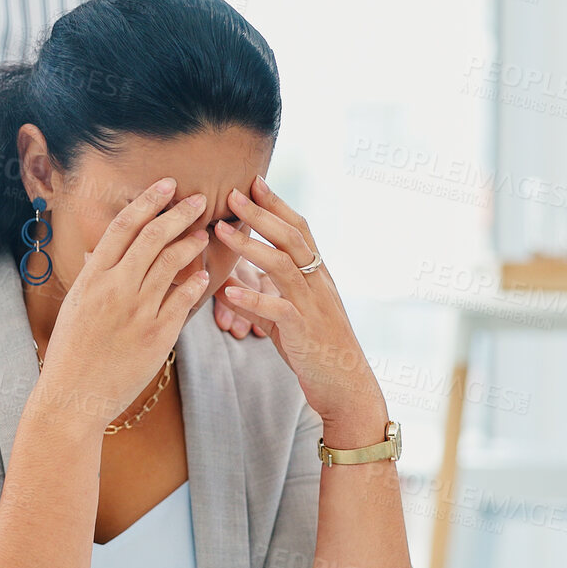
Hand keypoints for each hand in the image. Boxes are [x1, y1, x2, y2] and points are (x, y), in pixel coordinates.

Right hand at [37, 177, 210, 429]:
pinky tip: (203, 275)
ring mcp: (138, 311)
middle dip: (179, 213)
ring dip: (191, 243)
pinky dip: (195, 283)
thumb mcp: (74, 306)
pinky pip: (183, 300)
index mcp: (92, 277)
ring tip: (204, 235)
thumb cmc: (70, 352)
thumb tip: (98, 250)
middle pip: (153, 237)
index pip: (123, 226)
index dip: (148, 200)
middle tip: (198, 201)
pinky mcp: (157, 335)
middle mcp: (115, 288)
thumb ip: (92, 276)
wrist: (73, 396)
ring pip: (172, 263)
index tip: (166, 185)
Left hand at [212, 176, 387, 441]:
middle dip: (261, 213)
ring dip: (249, 246)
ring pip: (283, 266)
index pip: (299, 229)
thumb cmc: (315, 350)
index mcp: (317, 275)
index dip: (278, 204)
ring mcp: (313, 306)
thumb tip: (229, 284)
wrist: (346, 386)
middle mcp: (318, 284)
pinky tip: (227, 292)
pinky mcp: (305, 332)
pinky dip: (252, 299)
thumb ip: (263, 298)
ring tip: (221, 233)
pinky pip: (277, 310)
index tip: (254, 181)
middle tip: (232, 194)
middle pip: (291, 238)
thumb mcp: (288, 317)